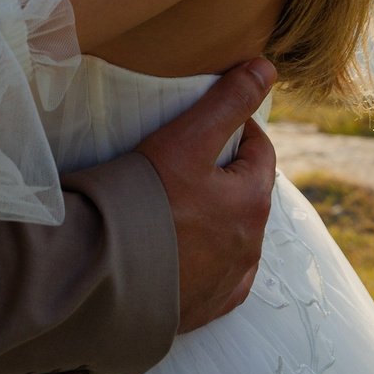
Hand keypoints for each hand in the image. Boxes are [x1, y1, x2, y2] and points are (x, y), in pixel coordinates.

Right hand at [136, 58, 276, 332]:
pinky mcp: (206, 306)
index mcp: (252, 201)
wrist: (106, 275)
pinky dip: (208, 261)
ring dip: (218, 217)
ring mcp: (229, 280)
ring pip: (234, 236)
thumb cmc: (146, 202)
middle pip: (247, 193)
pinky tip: (186, 252)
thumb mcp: (187, 139)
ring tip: (179, 203)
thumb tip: (267, 67)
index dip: (237, 129)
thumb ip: (227, 101)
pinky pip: (218, 278)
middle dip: (227, 173)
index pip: (259, 151)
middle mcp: (250, 244)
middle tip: (188, 159)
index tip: (211, 121)